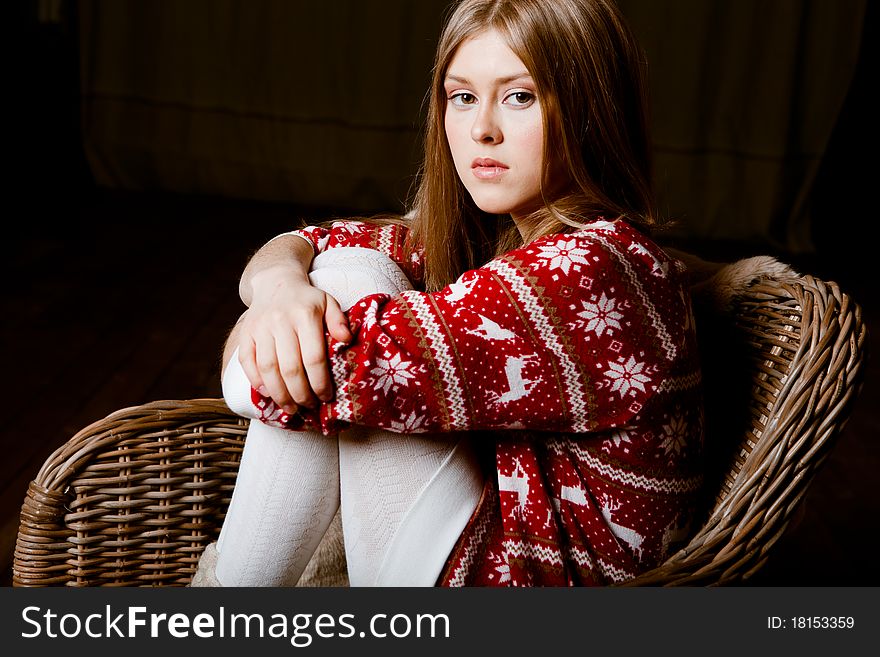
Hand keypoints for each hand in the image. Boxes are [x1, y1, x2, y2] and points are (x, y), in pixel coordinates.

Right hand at [236, 266, 351, 413]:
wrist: (276, 282)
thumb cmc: (307, 300)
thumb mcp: (328, 303)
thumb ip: (339, 321)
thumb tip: (347, 339)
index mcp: (305, 315)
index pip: (313, 358)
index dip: (320, 382)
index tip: (326, 396)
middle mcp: (280, 321)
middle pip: (290, 368)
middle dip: (301, 394)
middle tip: (309, 406)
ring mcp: (260, 327)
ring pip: (268, 369)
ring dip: (279, 394)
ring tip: (290, 408)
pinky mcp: (245, 333)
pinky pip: (247, 362)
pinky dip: (256, 381)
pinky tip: (268, 394)